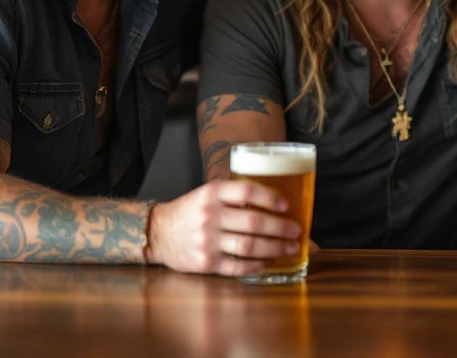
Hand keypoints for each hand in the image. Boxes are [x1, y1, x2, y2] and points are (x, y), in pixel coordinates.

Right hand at [145, 181, 301, 275]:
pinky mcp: (206, 262)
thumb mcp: (208, 193)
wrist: (159, 232)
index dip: (270, 197)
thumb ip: (234, 196)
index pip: (247, 191)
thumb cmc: (191, 211)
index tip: (287, 205)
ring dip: (275, 248)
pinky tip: (268, 262)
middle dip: (281, 228)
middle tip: (297, 231)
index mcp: (212, 193)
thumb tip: (275, 204)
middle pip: (253, 221)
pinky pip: (237, 266)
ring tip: (290, 248)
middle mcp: (210, 215)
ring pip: (249, 245)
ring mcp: (207, 240)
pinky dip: (256, 265)